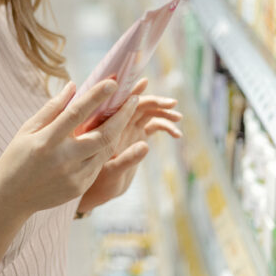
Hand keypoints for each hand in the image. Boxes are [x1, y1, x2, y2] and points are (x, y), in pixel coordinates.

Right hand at [0, 80, 139, 217]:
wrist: (11, 198)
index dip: (96, 97)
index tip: (112, 83)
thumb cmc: (16, 158)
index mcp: (47, 141)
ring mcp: (74, 176)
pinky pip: (99, 164)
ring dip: (120, 130)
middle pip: (103, 135)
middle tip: (134, 98)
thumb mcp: (27, 130)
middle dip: (122, 115)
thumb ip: (51, 108)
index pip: (77, 114)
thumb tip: (73, 86)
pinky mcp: (79, 187)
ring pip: (106, 150)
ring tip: (127, 113)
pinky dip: (106, 148)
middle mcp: (63, 159)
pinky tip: (111, 135)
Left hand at [77, 78, 182, 213]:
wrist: (98, 193)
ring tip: (178, 117)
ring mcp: (129, 129)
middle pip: (138, 104)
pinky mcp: (137, 137)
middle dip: (155, 101)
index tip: (145, 82)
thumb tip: (146, 146)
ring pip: (147, 113)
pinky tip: (177, 134)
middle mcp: (118, 124)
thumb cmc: (97, 184)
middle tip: (172, 103)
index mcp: (107, 127)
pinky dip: (165, 126)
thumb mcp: (111, 174)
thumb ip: (127, 160)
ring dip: (163, 111)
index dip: (131, 91)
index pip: (119, 103)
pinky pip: (153, 126)